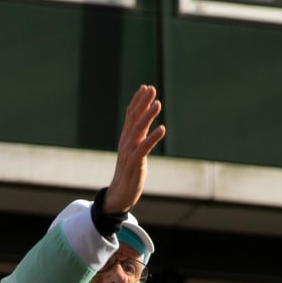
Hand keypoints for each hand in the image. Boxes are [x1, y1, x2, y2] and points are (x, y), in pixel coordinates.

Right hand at [102, 85, 166, 215]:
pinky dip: (152, 138)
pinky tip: (162, 129)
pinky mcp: (134, 164)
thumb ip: (138, 136)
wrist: (119, 195)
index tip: (145, 87)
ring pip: (137, 131)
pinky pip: (143, 148)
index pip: (130, 116)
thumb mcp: (133, 151)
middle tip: (151, 89)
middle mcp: (126, 143)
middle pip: (133, 119)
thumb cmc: (129, 173)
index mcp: (126, 139)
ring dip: (148, 116)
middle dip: (142, 103)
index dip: (137, 101)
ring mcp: (129, 153)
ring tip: (158, 104)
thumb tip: (144, 122)